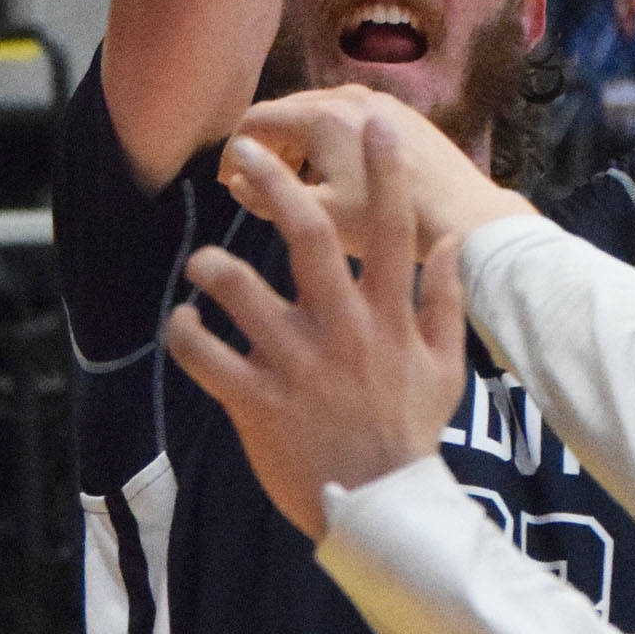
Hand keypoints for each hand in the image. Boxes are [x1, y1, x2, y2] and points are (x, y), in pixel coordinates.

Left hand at [166, 120, 469, 541]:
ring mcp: (295, 365)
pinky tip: (184, 327)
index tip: (372, 124)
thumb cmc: (410, 434)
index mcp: (387, 317)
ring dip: (213, 266)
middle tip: (245, 152)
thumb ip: (446, 304)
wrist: (383, 509)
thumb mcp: (445, 367)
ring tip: (203, 263)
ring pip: (240, 291)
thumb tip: (450, 248)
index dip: (385, 173)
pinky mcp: (256, 403)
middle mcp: (340, 330)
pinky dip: (187, 336)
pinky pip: (207, 358)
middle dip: (274, 184)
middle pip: (304, 237)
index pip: (390, 231)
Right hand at [223, 86, 530, 251]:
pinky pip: (349, 116)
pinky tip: (340, 174)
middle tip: (257, 185)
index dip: (232, 150)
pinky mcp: (402, 112)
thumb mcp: (316, 216)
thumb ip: (265, 195)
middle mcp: (345, 96)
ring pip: (318, 111)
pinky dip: (330, 138)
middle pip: (285, 110)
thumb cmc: (382, 224)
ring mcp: (377, 100)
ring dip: (297, 142)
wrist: (460, 216)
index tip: (228, 181)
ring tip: (299, 182)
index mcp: (319, 117)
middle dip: (266, 145)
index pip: (255, 119)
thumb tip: (236, 178)